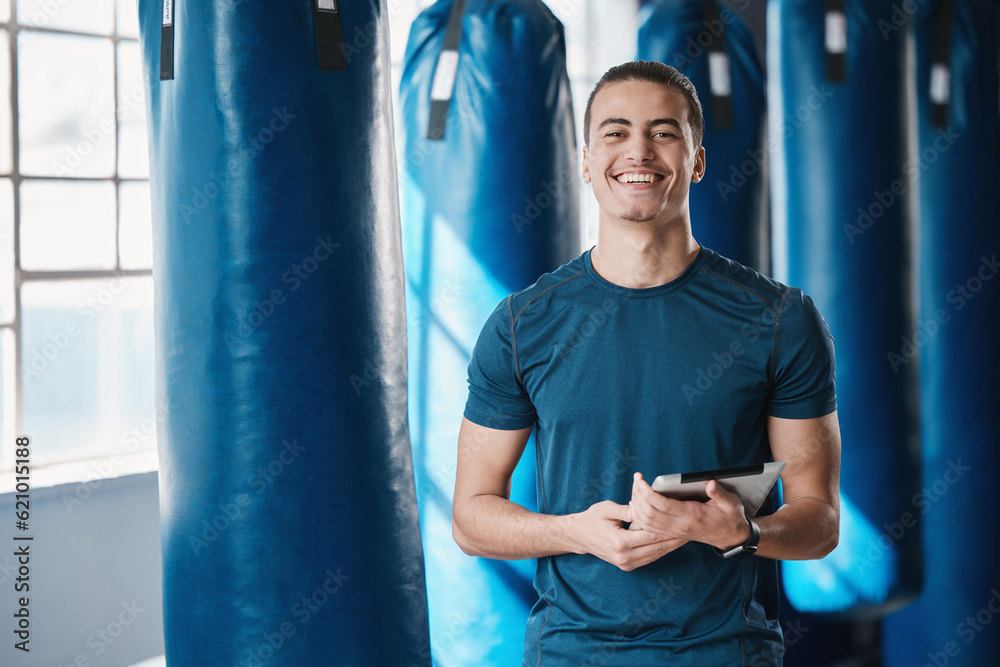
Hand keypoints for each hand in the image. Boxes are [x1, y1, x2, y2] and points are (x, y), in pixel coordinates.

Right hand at [568, 500, 686, 570]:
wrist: (579, 536)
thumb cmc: (592, 519)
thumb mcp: (608, 509)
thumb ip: (628, 509)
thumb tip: (646, 506)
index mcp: (620, 542)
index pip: (651, 536)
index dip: (668, 529)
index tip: (681, 522)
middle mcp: (624, 557)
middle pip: (657, 548)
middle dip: (674, 539)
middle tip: (690, 530)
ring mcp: (626, 563)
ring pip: (656, 555)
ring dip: (671, 546)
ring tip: (685, 536)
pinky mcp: (627, 565)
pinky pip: (649, 558)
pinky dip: (661, 550)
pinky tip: (671, 543)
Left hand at [629, 473, 750, 550]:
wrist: (730, 537)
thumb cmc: (730, 517)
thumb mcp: (731, 503)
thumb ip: (720, 494)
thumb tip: (710, 483)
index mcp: (692, 516)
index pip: (663, 506)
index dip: (648, 493)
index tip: (641, 480)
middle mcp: (680, 525)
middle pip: (649, 513)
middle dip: (638, 495)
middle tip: (636, 479)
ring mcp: (674, 531)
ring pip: (646, 522)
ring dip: (637, 505)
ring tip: (636, 487)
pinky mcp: (672, 533)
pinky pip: (649, 527)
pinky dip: (639, 516)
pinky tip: (637, 503)